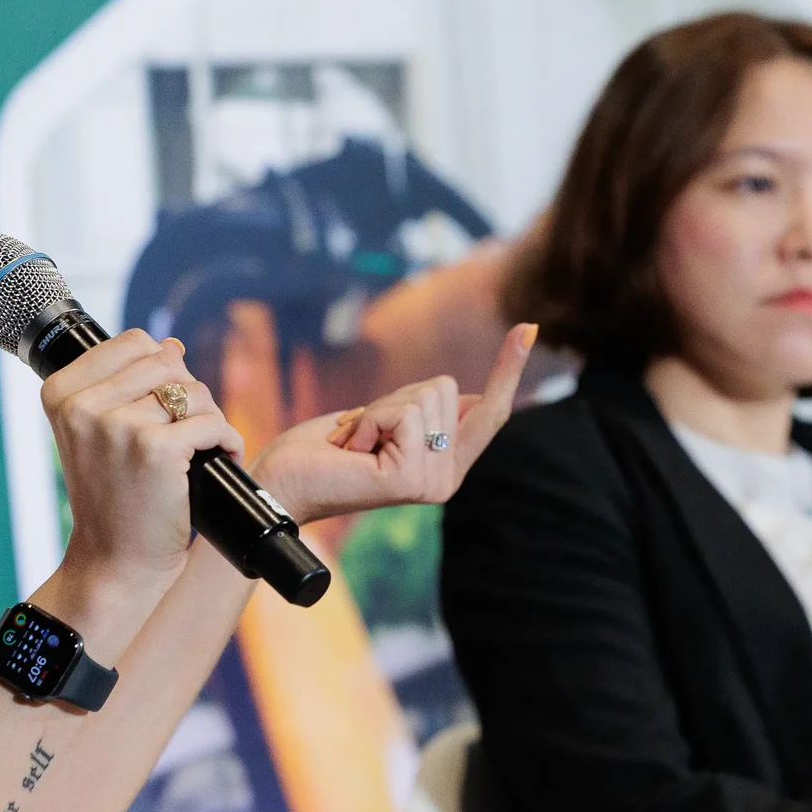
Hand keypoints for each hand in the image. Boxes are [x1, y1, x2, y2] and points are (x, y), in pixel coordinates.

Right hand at [39, 330, 240, 588]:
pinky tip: (220, 460)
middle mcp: (83, 405)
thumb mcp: (99, 434)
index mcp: (61, 392)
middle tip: (186, 432)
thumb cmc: (112, 499)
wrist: (113, 562)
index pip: (132, 342)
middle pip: (167, 362)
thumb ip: (125, 386)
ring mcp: (117, 425)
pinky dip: (227, 441)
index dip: (161, 369)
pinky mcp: (154, 449)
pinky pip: (212, 422)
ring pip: (194, 391)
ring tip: (200, 449)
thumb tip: (171, 345)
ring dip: (209, 418)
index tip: (160, 407)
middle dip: (188, 394)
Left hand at [250, 324, 535, 525]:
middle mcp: (446, 478)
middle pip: (444, 388)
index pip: (489, 411)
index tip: (528, 328)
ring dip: (378, 409)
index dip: (509, 369)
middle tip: (362, 433)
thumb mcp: (383, 421)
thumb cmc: (322, 450)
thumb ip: (426, 413)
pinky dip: (369, 419)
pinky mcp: (412, 478)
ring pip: (424, 395)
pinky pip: (404, 412)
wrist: (282, 484)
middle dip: (394, 397)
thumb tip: (465, 396)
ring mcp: (433, 481)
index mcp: (445, 465)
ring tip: (356, 444)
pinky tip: (352, 451)